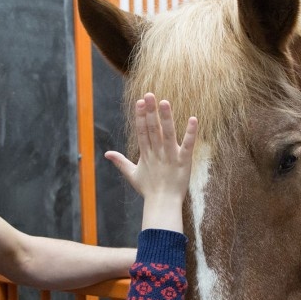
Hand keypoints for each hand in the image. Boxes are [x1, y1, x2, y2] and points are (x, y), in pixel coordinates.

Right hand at [105, 93, 197, 231]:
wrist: (162, 205)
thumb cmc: (149, 190)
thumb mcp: (132, 175)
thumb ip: (120, 162)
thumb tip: (106, 154)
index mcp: (146, 154)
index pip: (142, 132)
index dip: (141, 116)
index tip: (140, 101)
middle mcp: (157, 153)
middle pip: (152, 129)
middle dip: (150, 112)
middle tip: (149, 95)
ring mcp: (170, 157)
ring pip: (167, 134)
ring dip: (166, 118)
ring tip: (164, 102)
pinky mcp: (184, 161)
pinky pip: (188, 145)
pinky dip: (191, 133)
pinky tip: (194, 119)